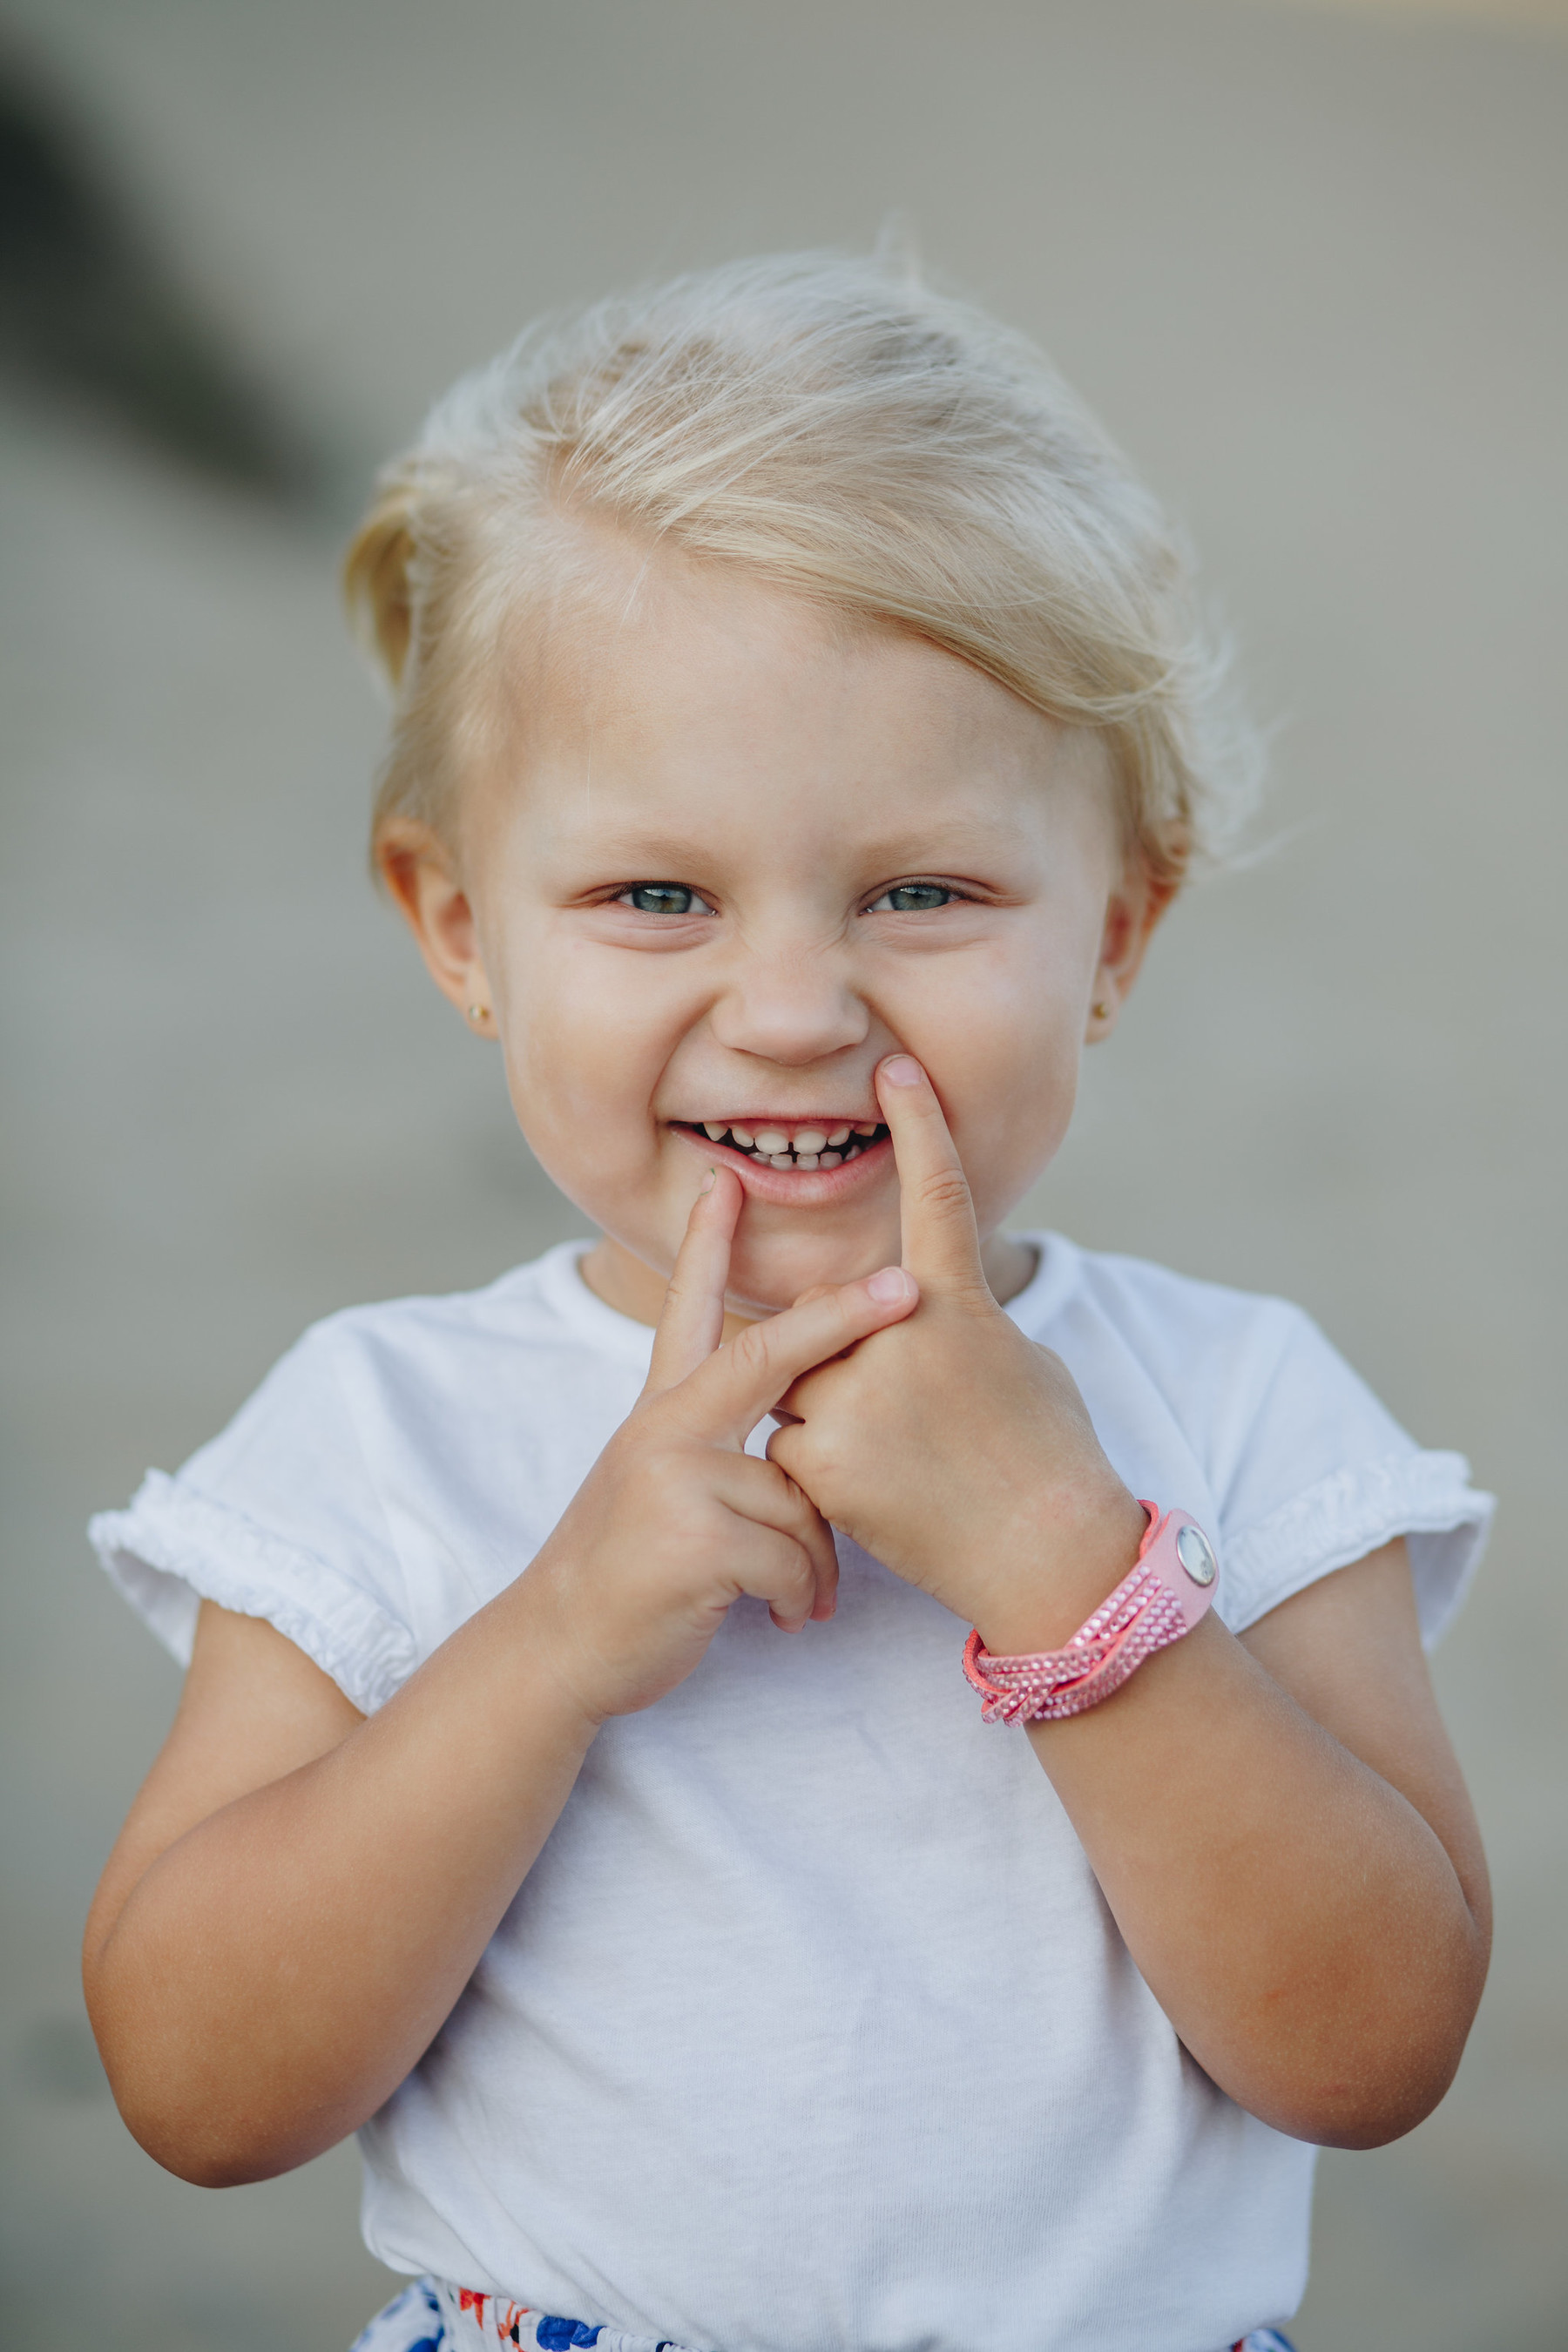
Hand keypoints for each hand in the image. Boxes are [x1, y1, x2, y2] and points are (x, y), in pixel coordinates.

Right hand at [528, 1165, 919, 1719]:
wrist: (562, 1645)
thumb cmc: (632, 1570)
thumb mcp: (662, 1485)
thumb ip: (716, 1444)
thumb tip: (799, 1434)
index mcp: (662, 1410)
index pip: (687, 1311)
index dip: (707, 1245)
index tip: (725, 1183)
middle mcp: (664, 1428)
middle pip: (763, 1355)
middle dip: (838, 1318)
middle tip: (906, 1287)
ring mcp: (674, 1479)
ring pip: (800, 1497)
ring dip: (816, 1560)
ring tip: (802, 1598)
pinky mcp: (694, 1539)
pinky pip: (791, 1556)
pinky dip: (802, 1595)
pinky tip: (789, 1618)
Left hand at [767, 1055, 1147, 1652]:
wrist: (1048, 1559)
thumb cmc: (1049, 1458)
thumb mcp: (1019, 1359)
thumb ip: (956, 1319)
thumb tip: (917, 1304)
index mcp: (959, 1303)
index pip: (936, 1195)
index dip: (917, 1126)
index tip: (894, 1068)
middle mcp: (901, 1335)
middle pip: (828, 1317)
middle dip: (846, 1358)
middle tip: (914, 1419)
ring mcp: (856, 1394)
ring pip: (798, 1380)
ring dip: (827, 1414)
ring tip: (898, 1463)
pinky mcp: (821, 1458)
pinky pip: (785, 1443)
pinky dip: (816, 1468)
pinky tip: (876, 1496)